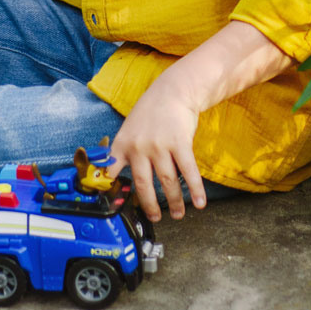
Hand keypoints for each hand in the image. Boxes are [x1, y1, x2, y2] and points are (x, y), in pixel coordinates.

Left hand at [107, 80, 205, 222]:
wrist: (172, 92)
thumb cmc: (150, 113)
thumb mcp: (129, 129)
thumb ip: (123, 152)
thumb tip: (115, 178)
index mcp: (122, 144)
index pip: (111, 172)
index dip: (111, 191)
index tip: (115, 207)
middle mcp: (138, 147)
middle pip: (142, 184)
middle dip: (150, 205)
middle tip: (156, 217)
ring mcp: (159, 145)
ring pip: (167, 181)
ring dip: (174, 201)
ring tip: (178, 213)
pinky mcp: (179, 143)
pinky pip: (188, 171)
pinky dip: (195, 189)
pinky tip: (199, 203)